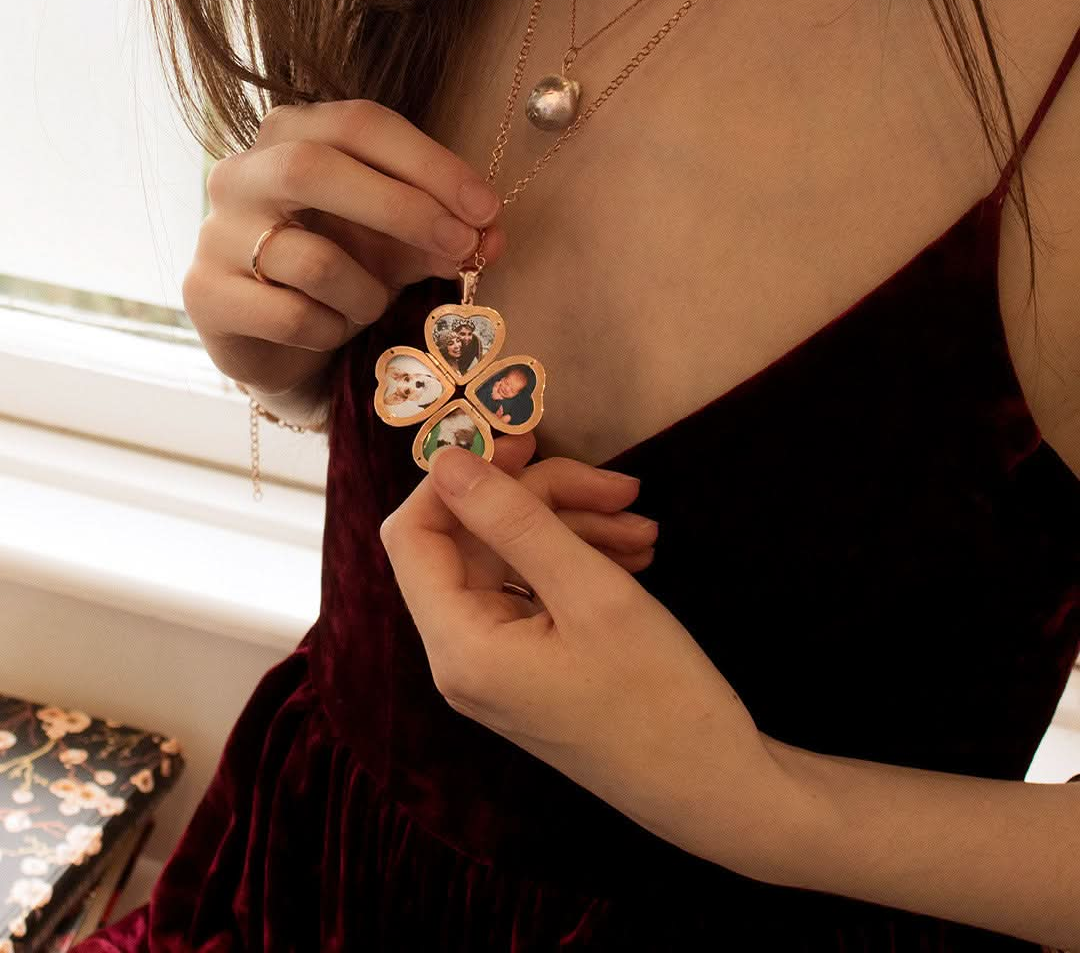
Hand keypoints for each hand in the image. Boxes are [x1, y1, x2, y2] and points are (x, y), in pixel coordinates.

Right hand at [183, 98, 507, 396]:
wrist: (280, 344)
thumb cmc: (343, 273)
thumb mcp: (399, 245)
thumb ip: (442, 234)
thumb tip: (492, 237)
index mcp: (292, 136)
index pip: (361, 124)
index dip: (429, 163)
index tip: (486, 208)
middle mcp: (242, 173)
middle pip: (318, 168)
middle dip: (404, 209)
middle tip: (461, 247)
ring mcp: (216, 233)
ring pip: (312, 259)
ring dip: (366, 294)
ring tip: (370, 308)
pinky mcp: (205, 294)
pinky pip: (292, 316)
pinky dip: (332, 331)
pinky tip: (330, 332)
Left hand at [379, 436, 791, 877]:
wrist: (716, 789)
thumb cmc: (658, 694)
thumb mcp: (591, 592)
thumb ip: (514, 520)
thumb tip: (445, 459)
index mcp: (458, 644)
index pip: (414, 533)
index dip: (459, 478)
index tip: (526, 443)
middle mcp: (462, 656)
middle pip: (474, 541)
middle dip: (544, 502)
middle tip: (620, 488)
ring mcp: (496, 665)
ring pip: (513, 562)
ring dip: (574, 530)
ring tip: (646, 530)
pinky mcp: (530, 668)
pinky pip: (536, 594)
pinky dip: (579, 564)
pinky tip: (635, 555)